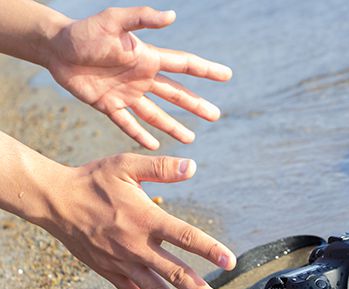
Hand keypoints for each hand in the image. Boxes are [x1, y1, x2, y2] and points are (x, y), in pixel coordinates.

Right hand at [43, 153, 236, 288]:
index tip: (231, 263)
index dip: (210, 249)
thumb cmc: (93, 180)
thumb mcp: (126, 164)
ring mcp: (122, 262)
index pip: (185, 236)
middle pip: (175, 273)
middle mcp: (137, 246)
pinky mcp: (109, 271)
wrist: (54, 202)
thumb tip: (193, 167)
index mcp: (146, 219)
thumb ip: (161, 168)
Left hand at [46, 7, 231, 149]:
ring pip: (157, 114)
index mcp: (148, 58)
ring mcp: (127, 94)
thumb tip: (172, 16)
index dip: (206, 70)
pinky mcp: (109, 106)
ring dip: (174, 126)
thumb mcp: (113, 21)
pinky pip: (129, 125)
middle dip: (196, 105)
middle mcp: (142, 78)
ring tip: (191, 139)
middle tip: (216, 116)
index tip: (227, 75)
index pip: (184, 65)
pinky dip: (141, 136)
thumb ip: (142, 20)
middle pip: (176, 94)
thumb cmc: (85, 32)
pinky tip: (155, 146)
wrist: (56, 48)